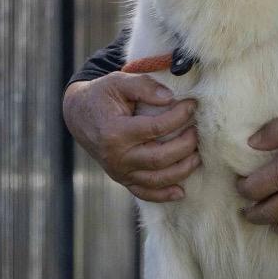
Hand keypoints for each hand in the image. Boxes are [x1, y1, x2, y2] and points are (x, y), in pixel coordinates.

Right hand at [62, 74, 199, 201]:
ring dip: (182, 170)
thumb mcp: (119, 82)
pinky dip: (163, 195)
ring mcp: (119, 171)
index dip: (179, 116)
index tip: (192, 105)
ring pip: (156, 180)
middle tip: (198, 130)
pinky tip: (181, 192)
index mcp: (115, 132)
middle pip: (160, 158)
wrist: (79, 115)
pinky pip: (143, 193)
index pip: (156, 128)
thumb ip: (144, 86)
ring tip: (198, 155)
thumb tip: (170, 97)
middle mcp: (116, 157)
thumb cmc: (102, 95)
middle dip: (186, 145)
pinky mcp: (122, 179)